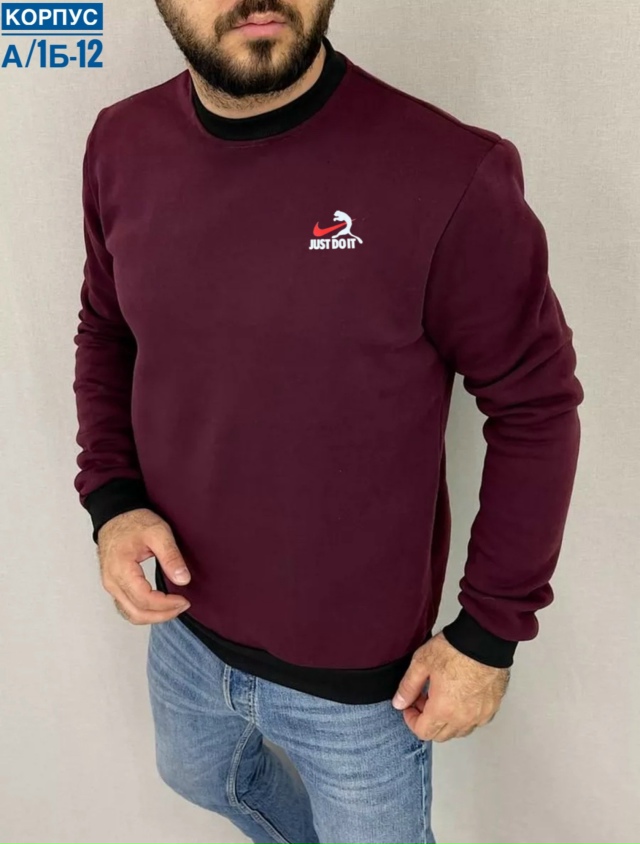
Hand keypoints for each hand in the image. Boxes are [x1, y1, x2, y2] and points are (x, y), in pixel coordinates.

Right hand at [97, 508, 191, 624]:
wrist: (115, 515)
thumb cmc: (134, 521)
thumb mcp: (158, 533)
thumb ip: (171, 557)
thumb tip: (183, 580)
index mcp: (121, 569)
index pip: (145, 599)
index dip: (167, 605)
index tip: (184, 600)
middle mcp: (112, 582)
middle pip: (137, 613)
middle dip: (162, 614)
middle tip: (182, 606)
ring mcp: (111, 585)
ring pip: (130, 614)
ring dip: (153, 616)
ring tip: (173, 608)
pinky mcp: (114, 585)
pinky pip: (126, 607)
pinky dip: (143, 612)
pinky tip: (159, 606)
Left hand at [391, 632, 509, 741]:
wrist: (485, 640)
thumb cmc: (456, 649)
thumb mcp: (422, 662)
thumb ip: (408, 686)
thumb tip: (399, 702)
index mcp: (444, 710)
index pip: (423, 732)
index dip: (411, 720)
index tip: (410, 706)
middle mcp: (463, 718)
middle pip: (440, 735)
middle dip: (427, 721)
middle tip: (424, 699)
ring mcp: (480, 715)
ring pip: (459, 731)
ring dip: (446, 721)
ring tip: (442, 696)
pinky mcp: (492, 707)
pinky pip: (475, 722)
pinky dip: (465, 716)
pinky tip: (460, 697)